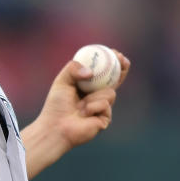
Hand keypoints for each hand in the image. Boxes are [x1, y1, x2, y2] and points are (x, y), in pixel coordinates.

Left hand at [22, 49, 129, 177]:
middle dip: (121, 69)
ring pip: (110, 93)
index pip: (103, 72)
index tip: (116, 53)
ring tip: (80, 106)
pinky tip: (85, 114)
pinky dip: (94, 107)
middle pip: (115, 80)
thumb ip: (73, 69)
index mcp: (87, 86)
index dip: (112, 62)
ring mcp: (103, 108)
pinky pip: (106, 105)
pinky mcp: (105, 118)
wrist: (56, 127)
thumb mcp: (62, 81)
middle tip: (123, 60)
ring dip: (95, 96)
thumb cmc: (56, 105)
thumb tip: (91, 72)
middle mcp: (97, 96)